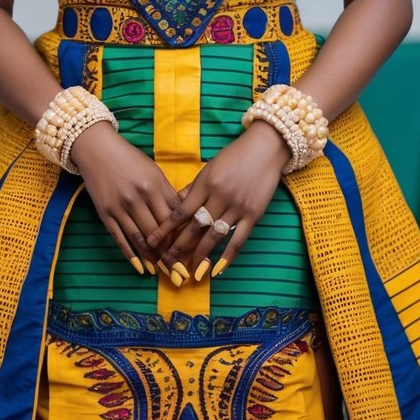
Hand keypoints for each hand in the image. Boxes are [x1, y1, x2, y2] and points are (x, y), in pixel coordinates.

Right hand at [70, 121, 183, 274]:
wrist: (97, 149)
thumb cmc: (129, 158)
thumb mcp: (153, 170)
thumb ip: (167, 192)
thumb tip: (183, 216)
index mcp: (154, 185)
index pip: (172, 218)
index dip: (182, 237)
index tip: (192, 254)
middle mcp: (138, 198)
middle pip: (158, 232)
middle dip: (170, 254)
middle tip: (180, 273)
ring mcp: (120, 207)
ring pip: (140, 239)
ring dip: (153, 258)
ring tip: (164, 273)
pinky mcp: (105, 213)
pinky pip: (120, 238)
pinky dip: (131, 255)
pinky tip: (140, 268)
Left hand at [146, 121, 289, 280]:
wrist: (266, 148)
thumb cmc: (235, 155)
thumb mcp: (210, 167)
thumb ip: (193, 187)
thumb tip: (175, 204)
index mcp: (206, 183)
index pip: (181, 211)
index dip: (165, 229)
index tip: (153, 242)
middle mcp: (220, 196)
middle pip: (196, 227)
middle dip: (180, 246)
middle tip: (168, 263)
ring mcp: (237, 206)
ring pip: (215, 236)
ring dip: (201, 255)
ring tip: (191, 271)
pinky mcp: (254, 214)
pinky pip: (239, 239)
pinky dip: (228, 256)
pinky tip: (218, 269)